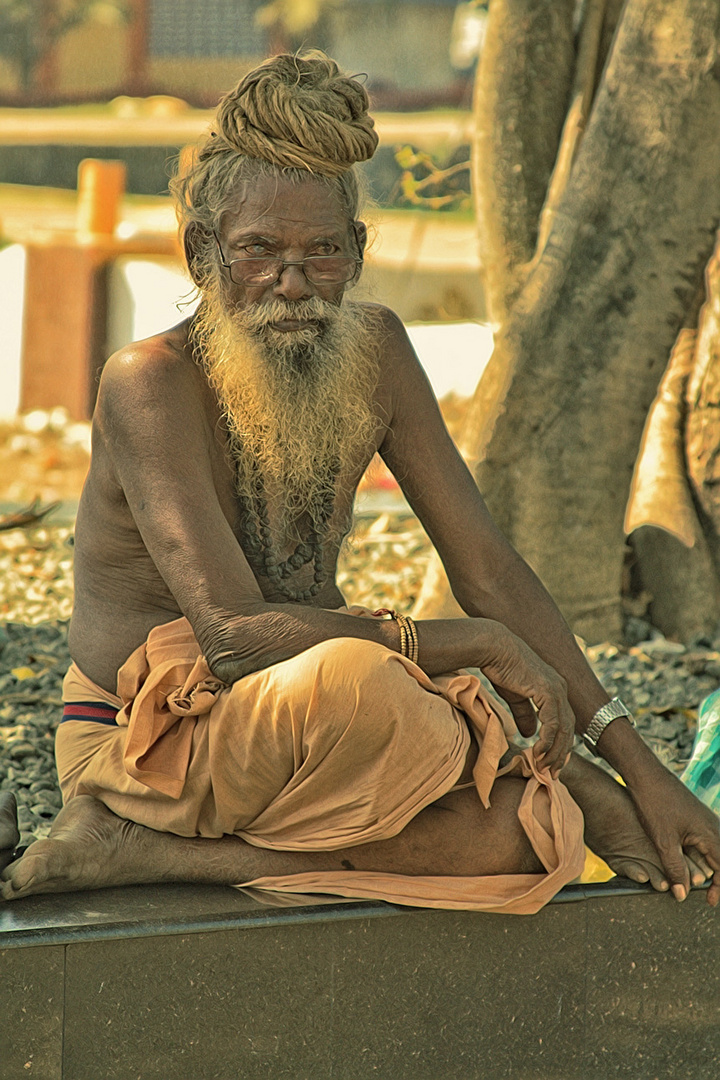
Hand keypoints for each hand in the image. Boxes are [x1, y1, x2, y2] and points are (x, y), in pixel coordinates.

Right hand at [477, 624, 575, 776]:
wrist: (494, 649)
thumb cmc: (502, 668)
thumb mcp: (515, 696)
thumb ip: (525, 713)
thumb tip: (529, 733)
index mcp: (554, 689)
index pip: (564, 723)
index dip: (559, 744)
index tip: (551, 763)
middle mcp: (560, 689)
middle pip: (568, 729)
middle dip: (560, 753)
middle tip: (551, 773)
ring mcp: (556, 690)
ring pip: (563, 729)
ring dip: (554, 751)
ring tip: (544, 767)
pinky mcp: (548, 691)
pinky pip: (552, 723)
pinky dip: (547, 741)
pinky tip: (537, 752)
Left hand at [628, 765, 719, 906]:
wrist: (645, 774)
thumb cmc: (654, 804)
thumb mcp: (663, 841)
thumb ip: (674, 869)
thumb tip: (682, 895)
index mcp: (710, 834)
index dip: (719, 888)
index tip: (710, 902)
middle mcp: (712, 826)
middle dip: (716, 879)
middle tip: (707, 896)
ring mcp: (704, 820)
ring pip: (713, 850)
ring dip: (707, 867)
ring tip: (697, 883)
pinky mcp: (695, 817)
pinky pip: (704, 840)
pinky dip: (699, 855)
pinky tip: (687, 862)